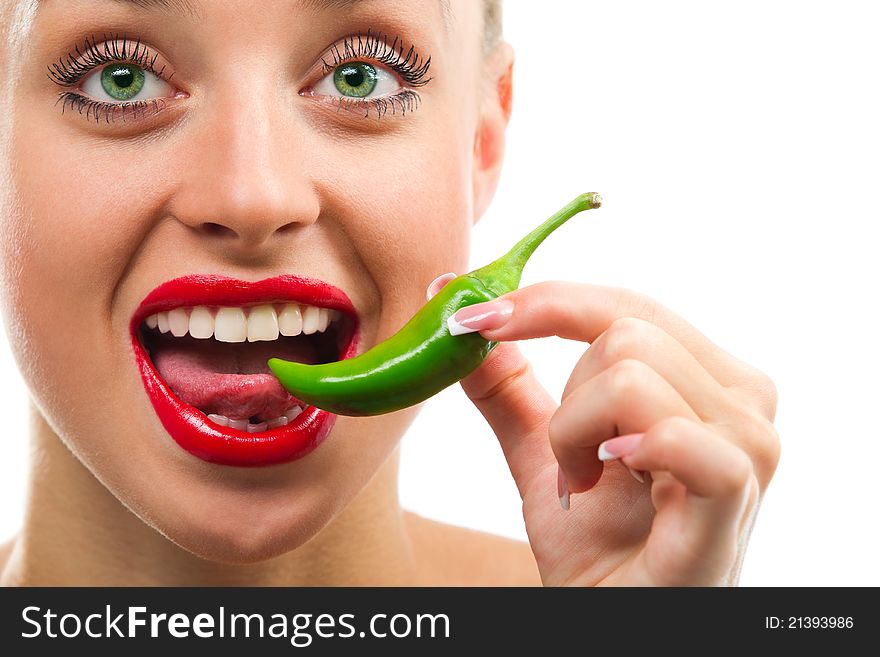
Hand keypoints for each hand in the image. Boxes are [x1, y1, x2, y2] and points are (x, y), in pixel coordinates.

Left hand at [429, 275, 778, 585]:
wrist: (616, 624)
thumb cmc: (597, 545)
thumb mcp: (544, 450)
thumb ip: (508, 385)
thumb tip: (460, 312)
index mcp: (705, 376)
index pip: (625, 304)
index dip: (544, 302)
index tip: (471, 320)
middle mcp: (742, 398)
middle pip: (624, 331)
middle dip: (567, 399)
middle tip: (571, 463)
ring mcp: (748, 443)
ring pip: (629, 373)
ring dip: (575, 436)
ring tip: (586, 486)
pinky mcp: (734, 491)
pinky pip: (668, 432)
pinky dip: (617, 452)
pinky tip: (604, 484)